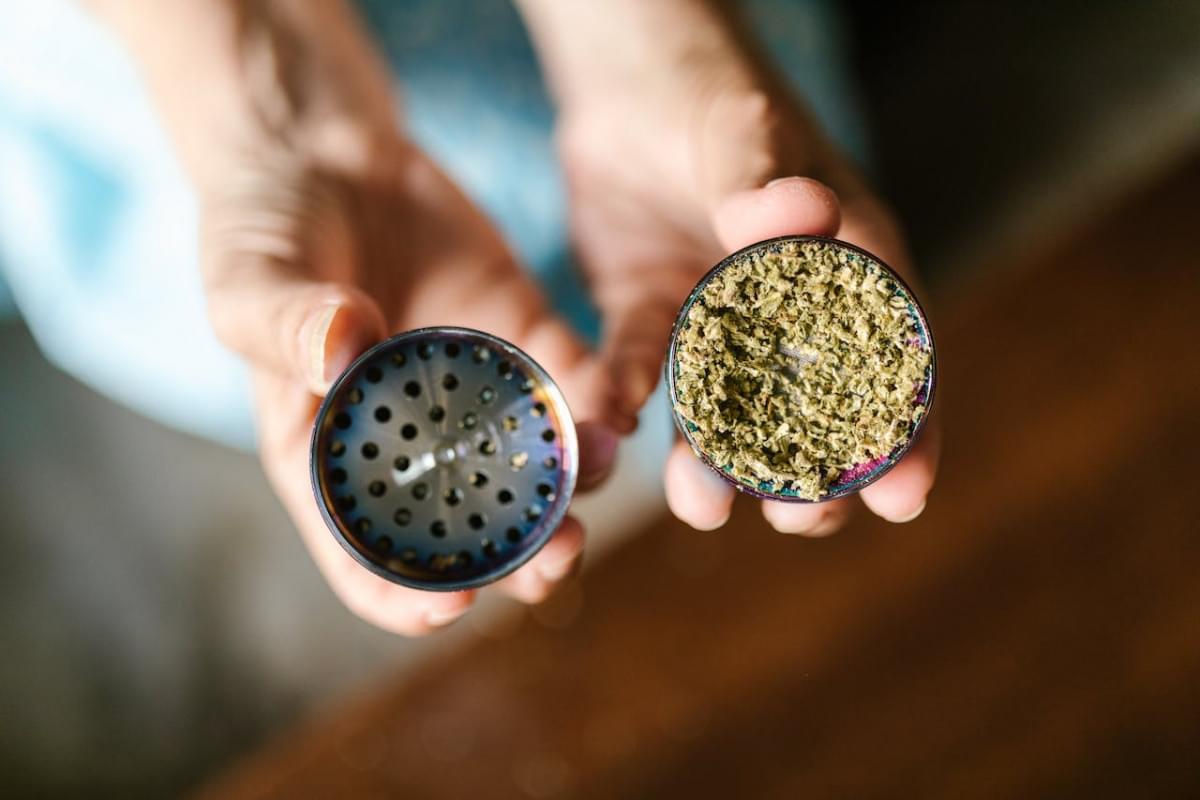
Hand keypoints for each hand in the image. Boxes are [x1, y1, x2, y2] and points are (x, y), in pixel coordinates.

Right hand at [203, 134, 616, 633]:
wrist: (329, 152)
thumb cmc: (265, 230)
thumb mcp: (250, 279)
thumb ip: (286, 322)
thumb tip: (340, 354)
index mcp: (334, 456)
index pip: (367, 556)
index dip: (406, 596)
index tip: (452, 607)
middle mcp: (415, 442)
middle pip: (472, 529)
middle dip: (520, 558)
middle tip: (560, 556)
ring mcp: (476, 395)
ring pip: (537, 468)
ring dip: (577, 485)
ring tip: (603, 471)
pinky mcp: (526, 339)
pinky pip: (573, 383)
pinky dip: (601, 402)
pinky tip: (619, 404)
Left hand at [550, 32, 939, 534]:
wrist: (625, 77)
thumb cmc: (709, 93)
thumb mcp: (744, 132)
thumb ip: (765, 178)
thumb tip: (802, 214)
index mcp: (842, 264)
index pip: (892, 357)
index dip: (905, 431)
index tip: (905, 498)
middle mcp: (784, 307)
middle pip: (813, 407)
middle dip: (811, 471)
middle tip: (798, 518)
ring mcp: (715, 318)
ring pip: (724, 409)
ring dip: (717, 463)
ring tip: (703, 508)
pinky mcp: (647, 314)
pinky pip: (639, 367)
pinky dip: (628, 394)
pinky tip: (614, 418)